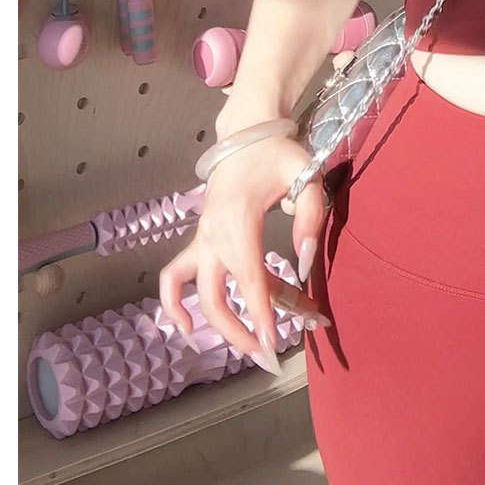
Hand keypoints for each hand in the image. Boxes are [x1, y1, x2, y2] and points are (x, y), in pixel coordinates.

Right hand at [158, 132, 330, 373]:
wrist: (248, 131)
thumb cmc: (280, 154)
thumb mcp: (306, 176)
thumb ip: (310, 218)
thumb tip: (306, 263)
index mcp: (237, 220)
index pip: (249, 278)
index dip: (262, 314)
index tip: (275, 344)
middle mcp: (212, 235)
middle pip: (217, 297)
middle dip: (243, 331)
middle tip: (273, 353)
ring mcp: (201, 238)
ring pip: (198, 294)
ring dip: (219, 325)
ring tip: (248, 346)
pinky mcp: (199, 240)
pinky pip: (174, 277)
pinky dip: (174, 304)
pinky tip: (185, 327)